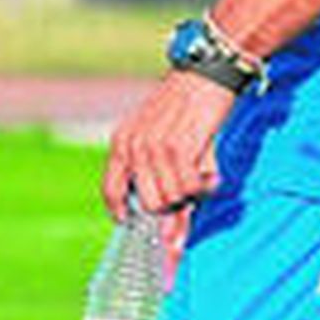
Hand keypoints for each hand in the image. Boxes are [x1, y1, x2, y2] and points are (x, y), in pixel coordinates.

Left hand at [102, 70, 236, 222]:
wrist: (202, 77)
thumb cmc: (182, 113)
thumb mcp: (162, 143)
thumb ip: (163, 188)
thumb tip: (170, 243)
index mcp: (122, 143)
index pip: (111, 191)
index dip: (121, 211)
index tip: (131, 223)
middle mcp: (134, 147)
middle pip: (150, 206)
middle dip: (172, 203)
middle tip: (186, 184)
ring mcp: (155, 148)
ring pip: (172, 199)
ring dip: (191, 192)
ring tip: (197, 169)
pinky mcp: (179, 148)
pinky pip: (193, 188)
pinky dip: (206, 184)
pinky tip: (208, 166)